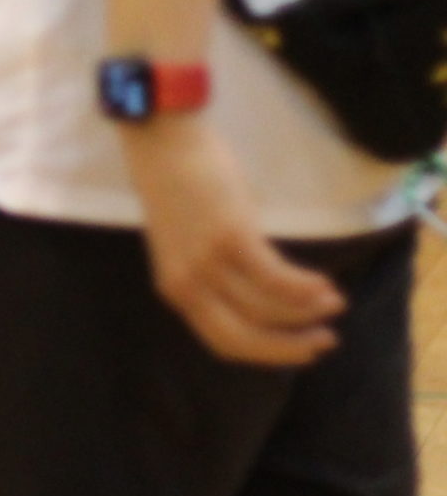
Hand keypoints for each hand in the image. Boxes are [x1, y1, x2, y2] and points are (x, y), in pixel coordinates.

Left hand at [120, 117, 343, 366]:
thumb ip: (218, 272)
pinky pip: (275, 278)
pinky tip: (325, 285)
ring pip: (267, 309)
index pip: (223, 341)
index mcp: (174, 289)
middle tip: (326, 340)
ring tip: (334, 303)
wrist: (160, 142)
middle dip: (291, 347)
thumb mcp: (190, 242)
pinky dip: (305, 287)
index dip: (266, 353)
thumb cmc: (179, 186)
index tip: (299, 352)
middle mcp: (187, 284)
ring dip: (308, 312)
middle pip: (245, 337)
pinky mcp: (230, 237)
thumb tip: (266, 293)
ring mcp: (207, 262)